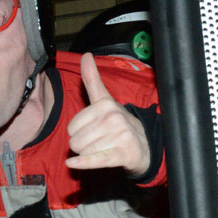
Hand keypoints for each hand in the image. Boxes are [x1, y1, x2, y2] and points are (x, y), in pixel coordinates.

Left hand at [64, 53, 150, 177]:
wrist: (145, 146)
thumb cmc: (118, 123)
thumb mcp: (105, 100)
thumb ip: (92, 79)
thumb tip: (85, 54)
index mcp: (105, 104)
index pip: (72, 125)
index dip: (78, 131)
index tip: (91, 128)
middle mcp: (112, 117)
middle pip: (75, 140)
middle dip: (83, 144)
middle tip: (99, 141)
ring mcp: (118, 136)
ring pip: (83, 151)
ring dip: (88, 154)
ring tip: (104, 148)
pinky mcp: (121, 153)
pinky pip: (95, 159)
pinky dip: (83, 163)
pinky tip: (72, 163)